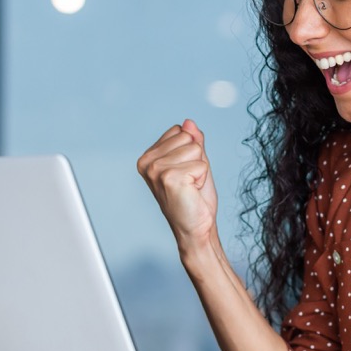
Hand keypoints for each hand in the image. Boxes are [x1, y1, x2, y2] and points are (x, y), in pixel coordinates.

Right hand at [137, 120, 219, 257]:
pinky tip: (192, 192)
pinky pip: (201, 164)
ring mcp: (156, 169)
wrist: (196, 228)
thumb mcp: (195, 163)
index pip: (180, 131)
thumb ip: (192, 141)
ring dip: (200, 169)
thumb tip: (188, 122)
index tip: (186, 173)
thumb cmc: (195, 199)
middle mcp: (147, 162)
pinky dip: (202, 178)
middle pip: (188, 137)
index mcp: (148, 156)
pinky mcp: (169, 177)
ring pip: (195, 149)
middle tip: (190, 182)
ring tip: (191, 187)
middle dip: (197, 159)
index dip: (191, 151)